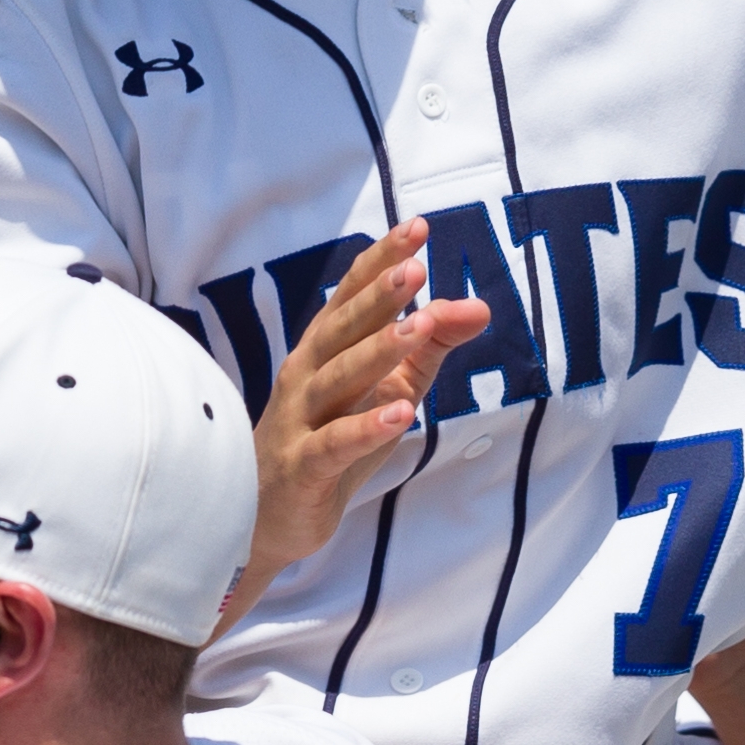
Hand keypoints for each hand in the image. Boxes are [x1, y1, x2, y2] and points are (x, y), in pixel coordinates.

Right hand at [234, 220, 488, 627]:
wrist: (265, 516)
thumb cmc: (329, 440)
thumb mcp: (388, 388)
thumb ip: (431, 347)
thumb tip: (479, 306)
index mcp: (324, 348)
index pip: (352, 294)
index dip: (381, 261)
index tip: (418, 228)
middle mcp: (306, 374)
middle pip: (343, 328)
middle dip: (379, 297)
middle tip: (415, 268)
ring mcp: (300, 419)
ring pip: (339, 379)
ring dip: (379, 352)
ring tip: (419, 328)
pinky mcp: (303, 467)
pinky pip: (336, 443)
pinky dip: (367, 427)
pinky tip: (401, 413)